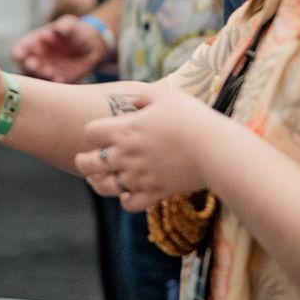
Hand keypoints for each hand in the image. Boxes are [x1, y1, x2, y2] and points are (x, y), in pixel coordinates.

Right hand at [11, 14, 105, 82]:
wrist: (91, 45)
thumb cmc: (76, 31)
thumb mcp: (70, 24)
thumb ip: (64, 27)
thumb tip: (57, 31)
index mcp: (33, 43)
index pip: (19, 51)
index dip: (19, 54)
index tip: (26, 56)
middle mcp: (37, 59)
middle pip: (25, 68)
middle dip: (30, 68)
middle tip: (38, 66)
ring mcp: (46, 71)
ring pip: (37, 79)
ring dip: (41, 78)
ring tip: (51, 73)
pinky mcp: (58, 80)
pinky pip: (52, 88)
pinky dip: (54, 85)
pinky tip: (61, 78)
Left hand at [74, 86, 218, 210]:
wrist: (216, 148)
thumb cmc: (192, 117)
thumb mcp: (165, 96)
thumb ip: (143, 96)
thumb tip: (134, 103)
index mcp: (125, 129)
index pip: (89, 133)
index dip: (93, 132)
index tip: (100, 132)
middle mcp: (126, 155)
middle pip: (87, 162)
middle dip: (84, 160)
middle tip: (87, 159)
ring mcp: (139, 176)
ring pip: (103, 187)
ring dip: (98, 182)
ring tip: (100, 178)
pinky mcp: (155, 193)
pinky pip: (129, 204)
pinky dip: (126, 199)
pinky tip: (130, 192)